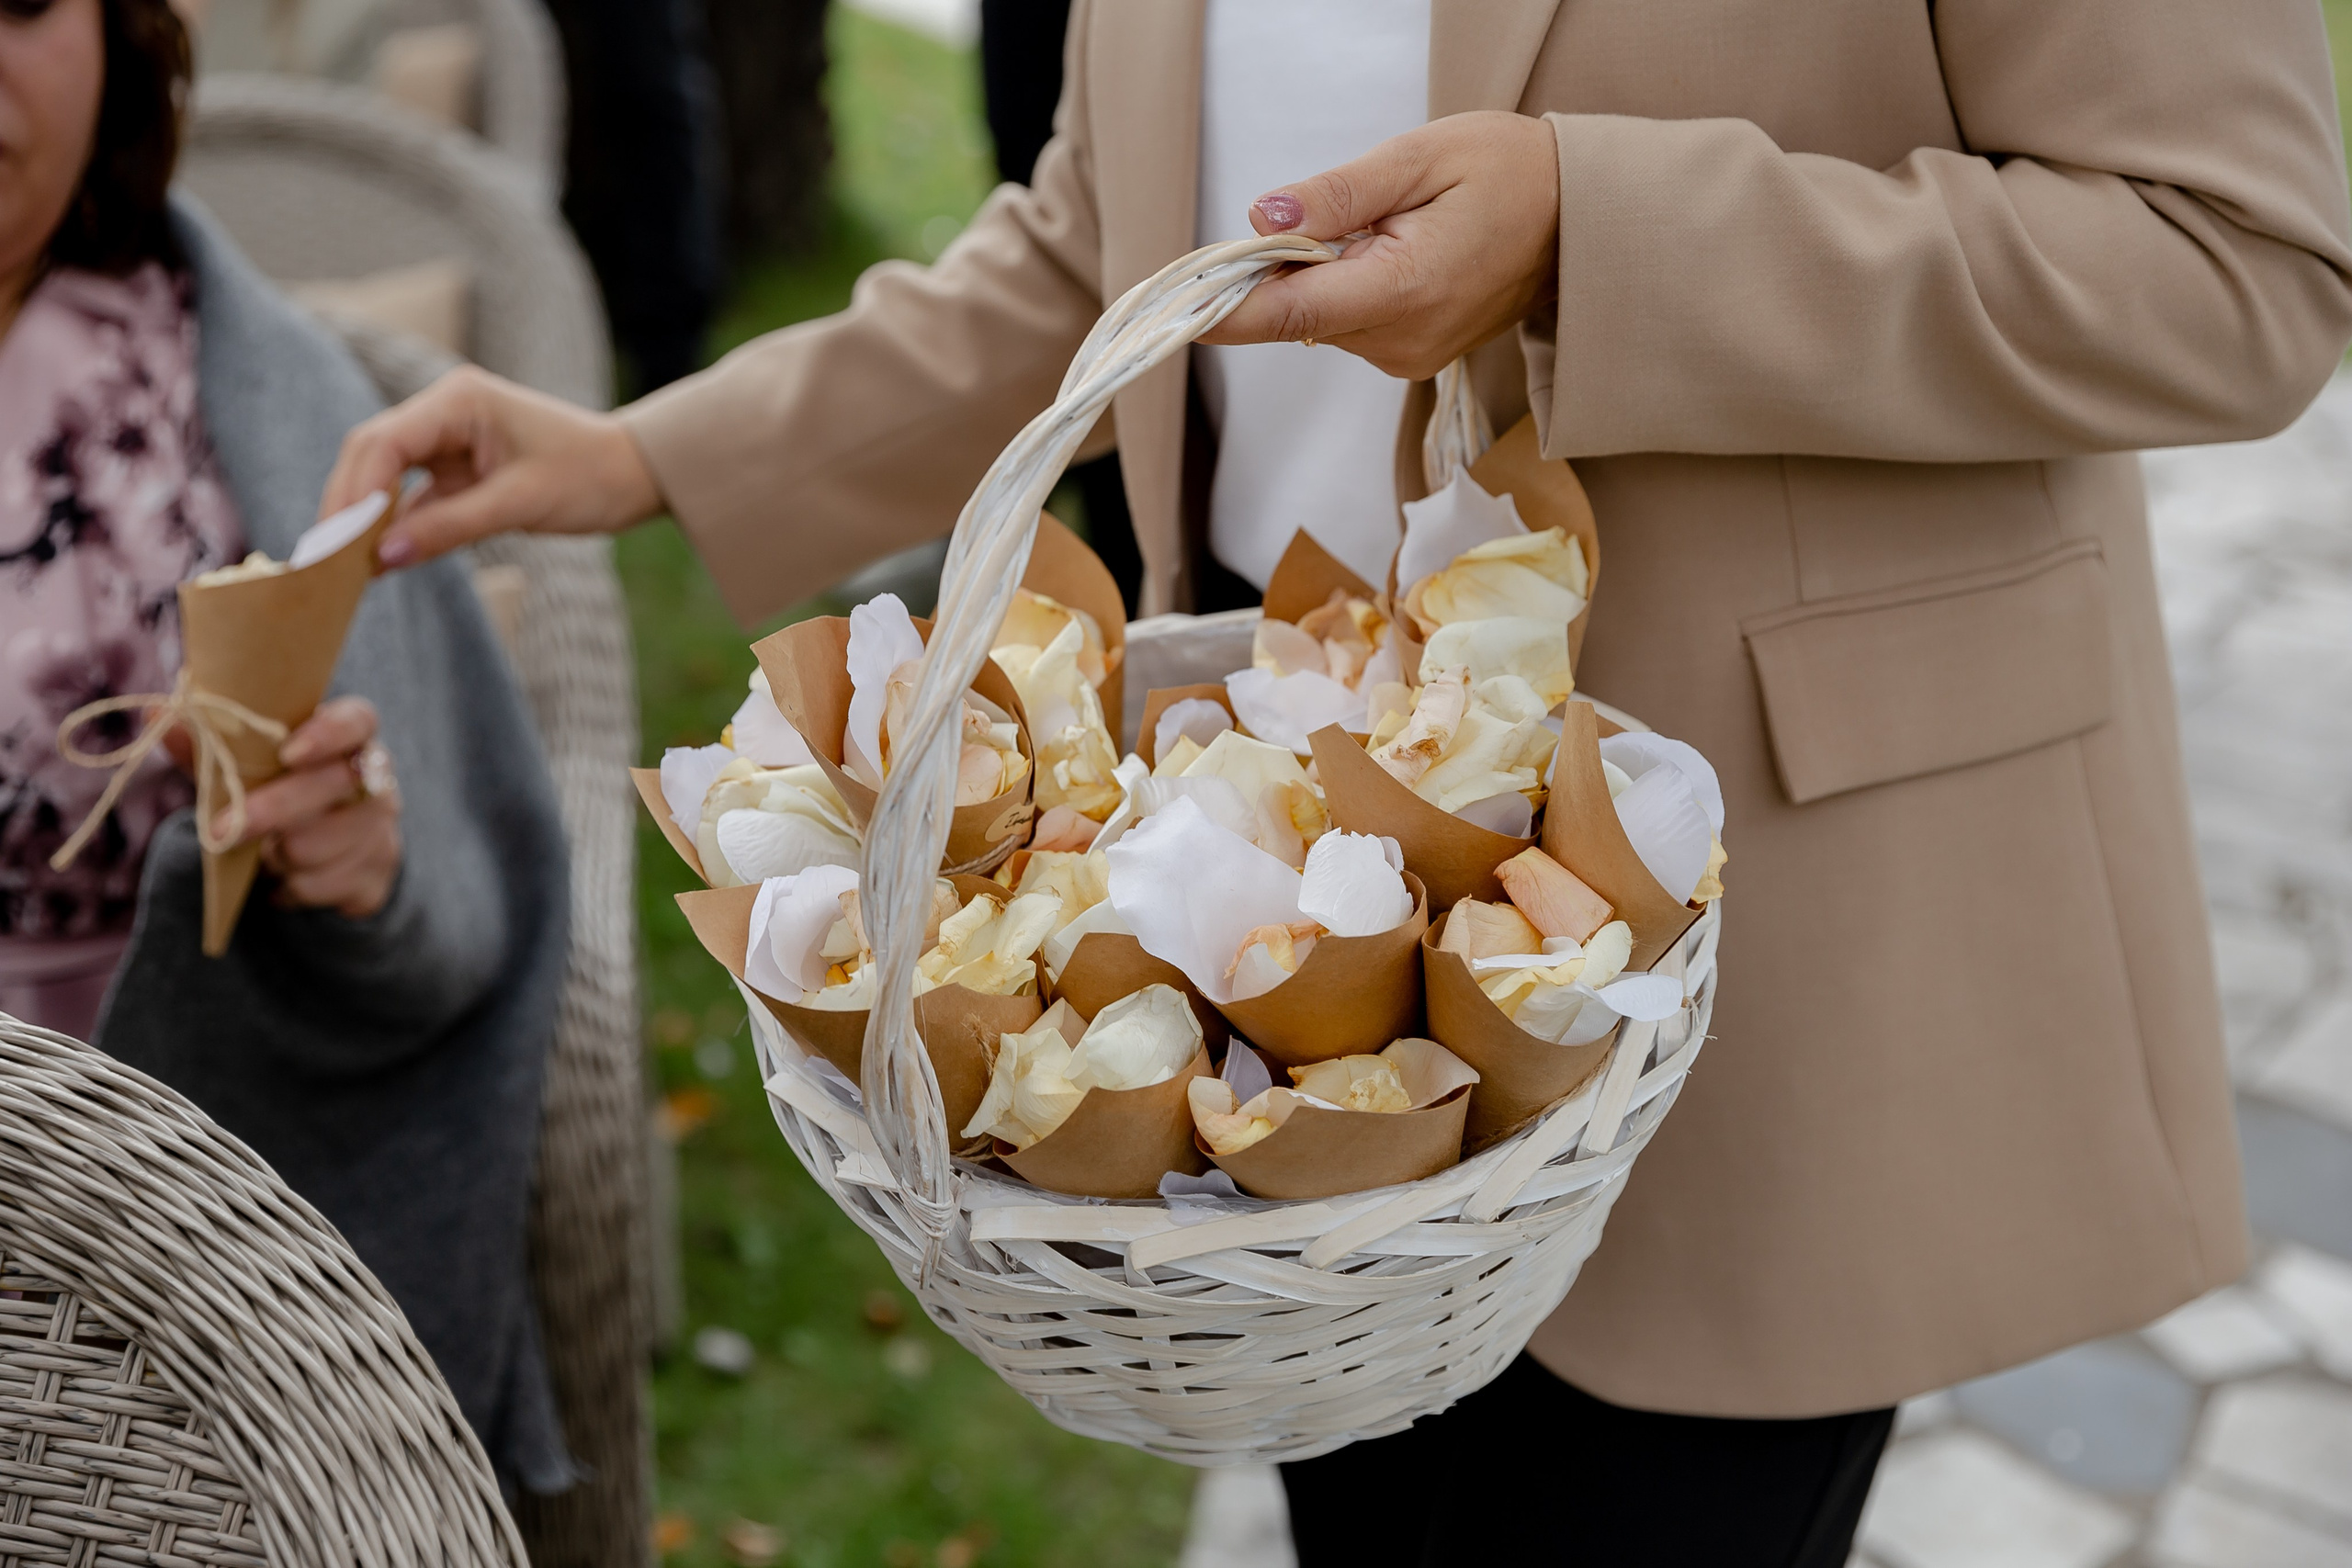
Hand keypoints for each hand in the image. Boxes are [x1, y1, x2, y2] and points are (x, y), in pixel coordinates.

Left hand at [213, 697, 403, 919]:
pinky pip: (327, 885)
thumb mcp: (246, 767)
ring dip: (280, 856)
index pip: (357, 720)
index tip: (287, 752)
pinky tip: (287, 880)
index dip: (328, 733)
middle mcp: (376, 778)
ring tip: (268, 854)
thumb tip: (159, 716)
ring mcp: (381, 828)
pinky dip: (294, 888)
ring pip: (324, 844)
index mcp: (349, 737)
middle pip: (332, 786)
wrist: (327, 857)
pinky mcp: (379, 874)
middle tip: (221, 831)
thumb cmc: (280, 796)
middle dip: (272, 811)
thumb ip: (211, 744)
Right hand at [320, 365, 664, 569]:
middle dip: (347, 505)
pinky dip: (395, 530)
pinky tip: (375, 565)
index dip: (354, 490)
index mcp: (458, 400)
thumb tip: (382, 558)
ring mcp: (447, 442)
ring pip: (385, 478)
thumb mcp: (520, 504)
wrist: (635, 473)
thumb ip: (450, 528)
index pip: (383, 441)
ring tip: (339, 567)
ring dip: (365, 520)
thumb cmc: (590, 476)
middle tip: (323, 561)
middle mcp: (444, 412)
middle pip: (372, 455)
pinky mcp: (456, 473)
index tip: (336, 539)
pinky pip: (412, 501)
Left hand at [1199, 111, 1560, 380]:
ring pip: (1319, 320)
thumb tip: (1263, 216)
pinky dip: (1345, 288)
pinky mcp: (1410, 357)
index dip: (1222, 309)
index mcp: (1403, 290)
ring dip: (1318, 275)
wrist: (1578, 219)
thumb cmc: (1509, 174)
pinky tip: (1389, 252)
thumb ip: (1336, 194)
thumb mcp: (1419, 159)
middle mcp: (1401, 341)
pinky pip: (1348, 323)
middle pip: (1295, 315)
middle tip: (1305, 212)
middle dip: (1277, 269)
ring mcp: (1407, 358)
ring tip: (1380, 226)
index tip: (1174, 306)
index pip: (1287, 313)